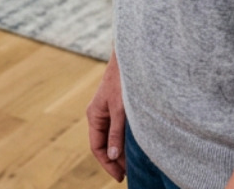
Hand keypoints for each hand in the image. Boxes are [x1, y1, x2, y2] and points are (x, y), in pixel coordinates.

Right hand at [87, 52, 126, 180]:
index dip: (107, 164)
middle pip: (106, 144)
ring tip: (136, 164)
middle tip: (131, 174)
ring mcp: (109, 111)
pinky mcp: (120, 107)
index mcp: (94, 116)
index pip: (97, 147)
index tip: (120, 177)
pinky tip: (138, 146)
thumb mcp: (120, 109)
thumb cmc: (123, 81)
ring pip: (114, 137)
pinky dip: (128, 139)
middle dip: (116, 160)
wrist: (131, 57)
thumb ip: (116, 133)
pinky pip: (121, 129)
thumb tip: (113, 156)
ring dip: (123, 150)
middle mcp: (100, 115)